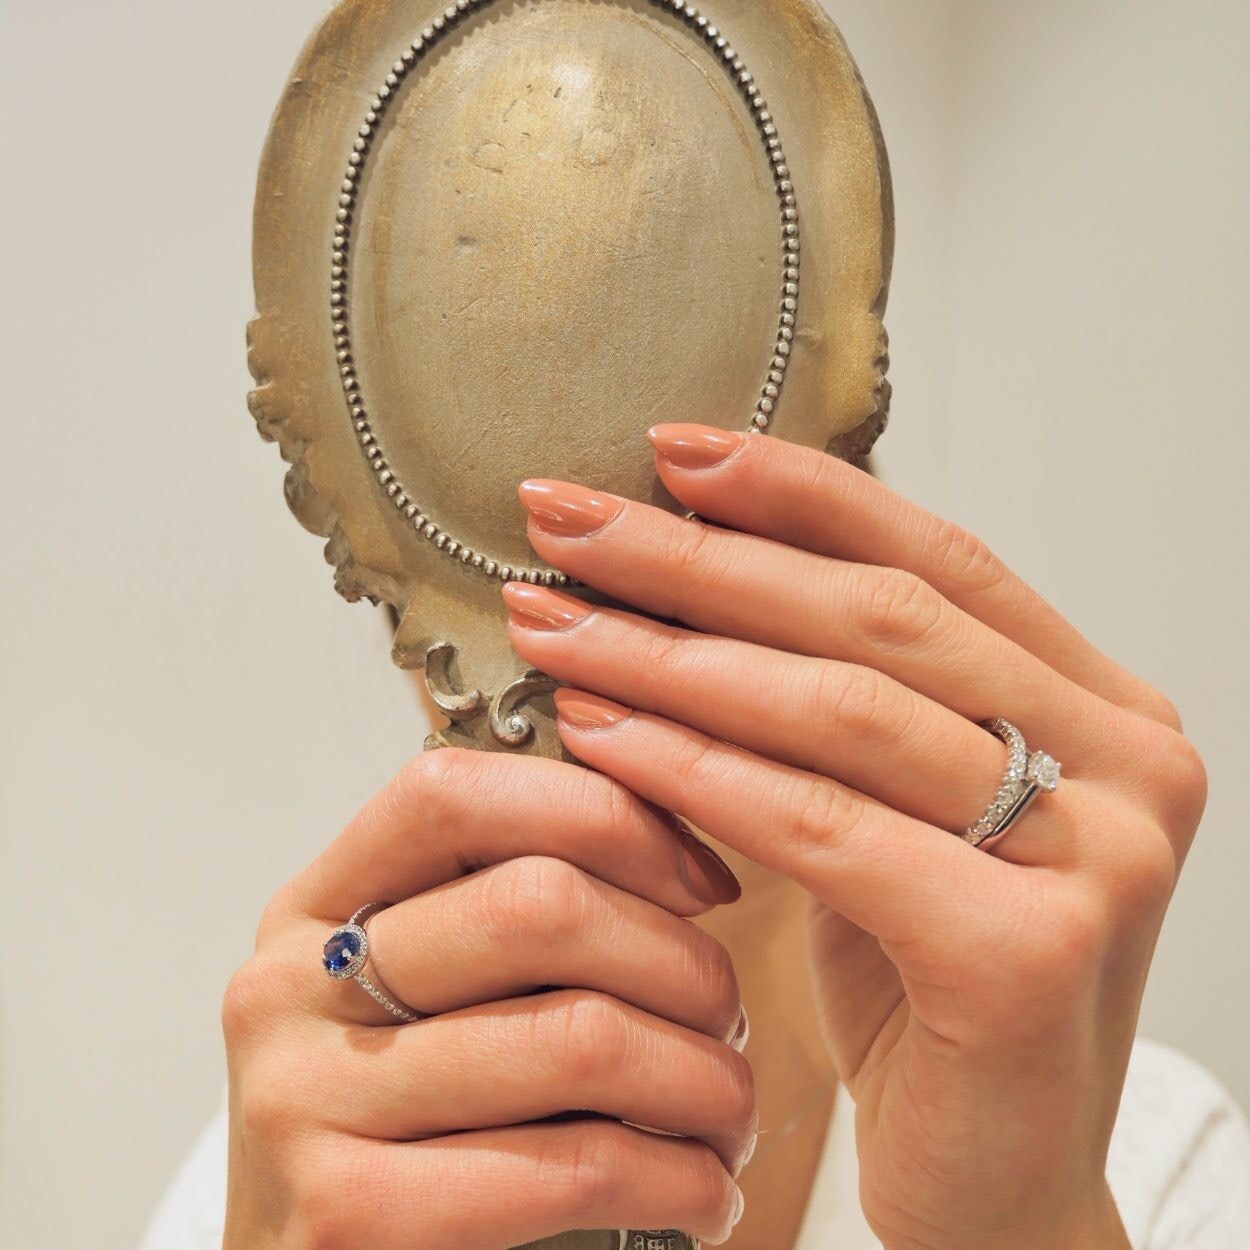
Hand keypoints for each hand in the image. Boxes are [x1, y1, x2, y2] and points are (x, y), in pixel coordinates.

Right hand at [221, 749, 752, 1248]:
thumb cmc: (416, 1126)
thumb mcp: (429, 989)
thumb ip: (506, 904)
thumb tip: (677, 839)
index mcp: (317, 904)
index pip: (455, 791)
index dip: (601, 812)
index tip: (700, 880)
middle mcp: (287, 985)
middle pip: (537, 905)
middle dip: (682, 960)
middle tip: (727, 1015)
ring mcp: (301, 1102)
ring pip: (579, 1037)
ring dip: (702, 1079)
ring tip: (726, 1109)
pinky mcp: (344, 1219)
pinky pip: (574, 1168)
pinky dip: (677, 1179)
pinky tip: (702, 1192)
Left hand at [502, 423, 1207, 1249]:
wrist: (993, 1179)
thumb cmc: (929, 987)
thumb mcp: (894, 813)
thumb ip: (841, 700)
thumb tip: (687, 570)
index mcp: (1099, 706)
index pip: (935, 559)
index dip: (799, 493)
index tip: (671, 451)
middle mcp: (1124, 760)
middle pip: (876, 619)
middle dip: (702, 561)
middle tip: (573, 521)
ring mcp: (1096, 854)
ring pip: (841, 711)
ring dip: (673, 657)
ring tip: (558, 623)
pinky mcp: (1029, 953)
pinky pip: (821, 829)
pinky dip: (697, 774)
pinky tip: (600, 735)